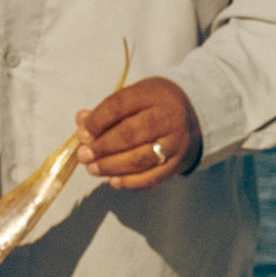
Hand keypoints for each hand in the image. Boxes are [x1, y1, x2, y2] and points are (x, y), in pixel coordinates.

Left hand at [75, 77, 200, 188]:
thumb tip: (81, 121)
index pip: (119, 106)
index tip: (82, 133)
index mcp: (153, 94)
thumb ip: (107, 110)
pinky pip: (152, 177)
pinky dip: (130, 181)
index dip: (97, 121)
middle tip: (83, 155)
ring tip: (92, 168)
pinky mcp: (178, 163)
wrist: (194, 118)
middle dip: (102, 147)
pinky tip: (113, 181)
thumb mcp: (134, 97)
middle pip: (130, 134)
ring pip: (140, 159)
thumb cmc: (155, 106)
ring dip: (112, 166)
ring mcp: (175, 142)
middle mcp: (168, 117)